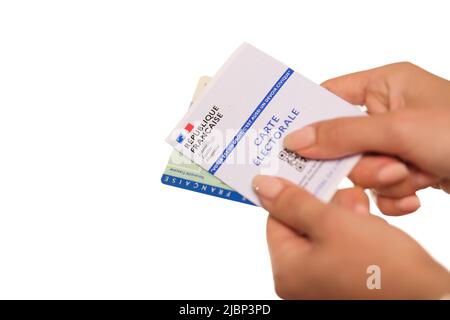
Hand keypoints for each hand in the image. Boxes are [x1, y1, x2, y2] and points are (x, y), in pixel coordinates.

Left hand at [253, 175, 449, 298]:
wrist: (428, 299)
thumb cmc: (380, 266)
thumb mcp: (332, 223)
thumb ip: (294, 202)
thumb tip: (262, 186)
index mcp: (287, 270)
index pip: (276, 219)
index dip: (294, 194)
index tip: (312, 176)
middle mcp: (299, 280)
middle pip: (301, 224)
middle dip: (326, 205)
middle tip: (349, 197)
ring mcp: (321, 281)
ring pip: (323, 231)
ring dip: (342, 215)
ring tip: (364, 214)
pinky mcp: (343, 278)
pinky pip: (339, 244)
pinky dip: (352, 230)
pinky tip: (370, 227)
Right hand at [284, 62, 449, 214]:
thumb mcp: (398, 128)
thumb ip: (342, 134)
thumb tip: (296, 139)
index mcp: (384, 86)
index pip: (329, 96)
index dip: (308, 118)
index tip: (289, 142)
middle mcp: (389, 113)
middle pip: (343, 143)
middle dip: (363, 163)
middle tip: (388, 165)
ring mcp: (399, 144)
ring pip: (361, 170)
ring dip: (385, 180)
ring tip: (415, 174)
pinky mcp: (409, 170)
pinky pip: (381, 189)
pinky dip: (396, 196)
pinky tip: (419, 193)